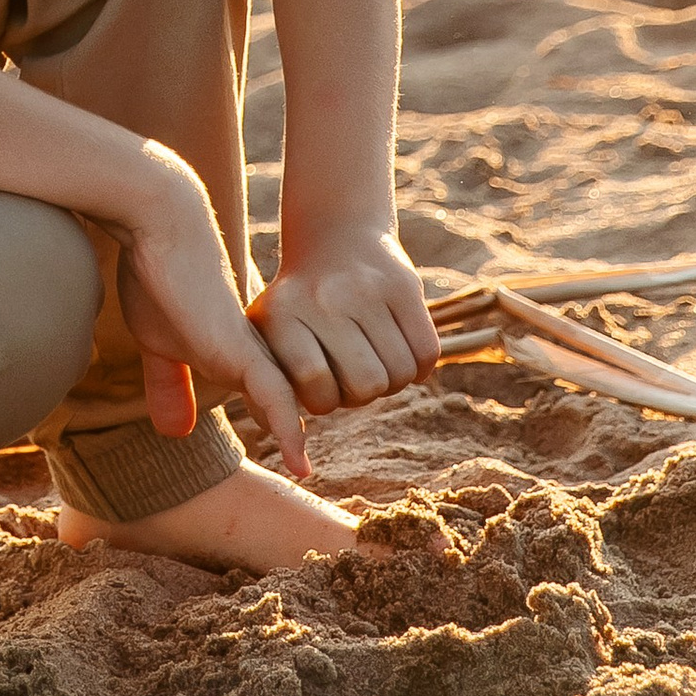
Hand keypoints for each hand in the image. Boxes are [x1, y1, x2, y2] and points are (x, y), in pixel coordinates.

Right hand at [114, 154, 312, 475]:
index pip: (268, 393)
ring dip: (293, 433)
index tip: (291, 452)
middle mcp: (252, 349)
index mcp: (236, 348)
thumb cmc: (153, 273)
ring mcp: (249, 349)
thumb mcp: (157, 342)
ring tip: (300, 469)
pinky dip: (286, 428)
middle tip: (302, 467)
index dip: (279, 420)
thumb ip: (170, 384)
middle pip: (286, 399)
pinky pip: (273, 396)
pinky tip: (298, 461)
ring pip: (288, 400)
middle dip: (295, 428)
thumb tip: (178, 432)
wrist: (158, 222)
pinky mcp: (238, 348)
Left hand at [253, 225, 440, 419]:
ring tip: (373, 360)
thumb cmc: (297, 307)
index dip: (325, 401)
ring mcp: (366, 289)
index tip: (320, 385)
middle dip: (363, 394)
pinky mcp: (404, 284)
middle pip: (367, 386)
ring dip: (392, 380)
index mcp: (282, 316)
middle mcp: (323, 299)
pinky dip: (419, 367)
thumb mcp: (268, 337)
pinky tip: (398, 350)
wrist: (333, 235)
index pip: (316, 389)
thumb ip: (270, 395)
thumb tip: (296, 461)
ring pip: (400, 374)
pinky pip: (427, 354)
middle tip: (352, 373)